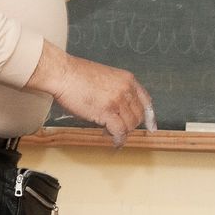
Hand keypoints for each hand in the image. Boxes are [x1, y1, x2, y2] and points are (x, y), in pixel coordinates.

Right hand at [25, 41, 155, 146]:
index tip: (151, 127)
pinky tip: (113, 141)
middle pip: (138, 116)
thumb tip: (117, 109)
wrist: (63, 73)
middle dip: (129, 125)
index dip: (149, 116)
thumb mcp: (105, 77)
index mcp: (127, 79)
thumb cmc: (76, 75)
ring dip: (121, 132)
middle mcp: (126, 89)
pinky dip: (118, 139)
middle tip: (117, 129)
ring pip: (129, 125)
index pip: (146, 101)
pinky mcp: (107, 111)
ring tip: (109, 132)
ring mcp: (117, 100)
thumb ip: (115, 90)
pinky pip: (119, 131)